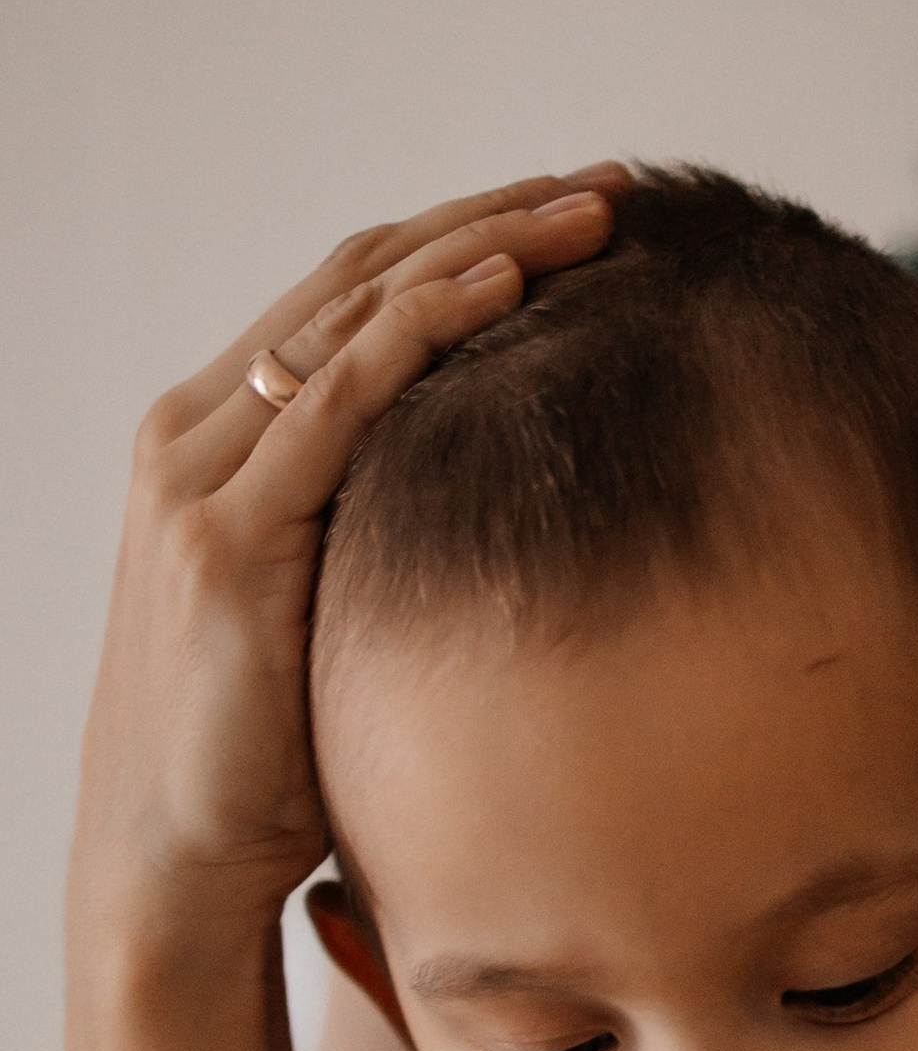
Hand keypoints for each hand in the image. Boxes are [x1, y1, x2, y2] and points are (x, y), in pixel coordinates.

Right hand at [73, 172, 626, 935]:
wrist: (173, 865)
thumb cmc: (271, 759)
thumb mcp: (335, 610)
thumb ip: (383, 533)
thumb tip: (511, 506)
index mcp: (217, 438)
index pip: (351, 295)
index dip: (466, 239)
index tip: (580, 213)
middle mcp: (195, 435)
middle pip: (356, 276)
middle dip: (490, 217)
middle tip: (610, 185)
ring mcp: (201, 479)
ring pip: (352, 313)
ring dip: (481, 250)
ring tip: (591, 216)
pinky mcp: (225, 538)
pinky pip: (337, 398)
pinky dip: (424, 330)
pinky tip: (507, 289)